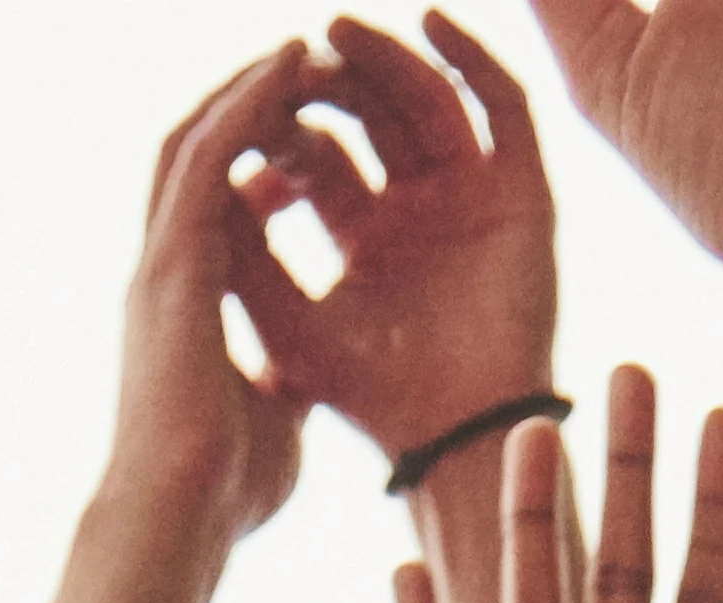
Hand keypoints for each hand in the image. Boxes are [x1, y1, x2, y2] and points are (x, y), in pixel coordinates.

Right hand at [109, 44, 330, 545]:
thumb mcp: (270, 419)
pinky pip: (214, 153)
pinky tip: (294, 63)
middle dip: (248, 108)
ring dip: (250, 86)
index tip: (312, 154)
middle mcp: (163, 271)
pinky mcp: (175, 257)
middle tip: (304, 70)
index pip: (214, 213)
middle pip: (197, 158)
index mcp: (184, 307)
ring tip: (302, 45)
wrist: (182, 514)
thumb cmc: (225, 490)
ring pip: (198, 138)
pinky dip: (251, 102)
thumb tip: (300, 381)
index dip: (259, 171)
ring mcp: (163, 259)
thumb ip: (279, 385)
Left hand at [230, 16, 559, 471]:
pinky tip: (428, 24)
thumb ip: (244, 255)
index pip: (319, 154)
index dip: (280, 123)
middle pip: (370, 117)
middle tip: (289, 60)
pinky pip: (503, 106)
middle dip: (325, 83)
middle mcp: (418, 211)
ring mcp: (473, 198)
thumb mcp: (285, 321)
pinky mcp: (524, 195)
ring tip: (336, 29)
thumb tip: (199, 181)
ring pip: (427, 98)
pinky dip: (471, 59)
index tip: (246, 107)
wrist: (451, 440)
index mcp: (364, 239)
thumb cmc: (368, 400)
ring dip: (384, 58)